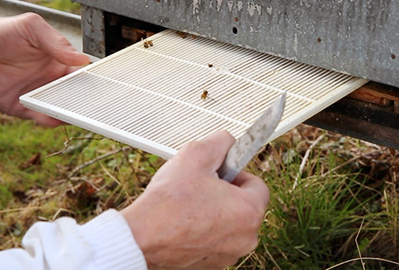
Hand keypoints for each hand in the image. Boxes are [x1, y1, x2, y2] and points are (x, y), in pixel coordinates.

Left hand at [0, 12, 88, 125]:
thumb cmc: (2, 33)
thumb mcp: (32, 27)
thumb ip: (57, 42)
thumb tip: (82, 58)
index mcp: (59, 61)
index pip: (81, 73)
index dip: (92, 79)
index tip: (102, 85)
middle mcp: (51, 80)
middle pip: (74, 94)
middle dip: (84, 100)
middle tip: (93, 104)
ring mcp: (37, 94)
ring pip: (60, 108)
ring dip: (68, 111)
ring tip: (75, 113)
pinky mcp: (21, 107)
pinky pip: (39, 116)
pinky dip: (49, 119)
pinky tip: (54, 117)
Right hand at [121, 131, 269, 268]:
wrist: (141, 238)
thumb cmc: (168, 202)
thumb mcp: (196, 154)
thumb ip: (220, 142)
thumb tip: (229, 141)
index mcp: (249, 211)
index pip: (257, 185)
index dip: (237, 174)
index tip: (220, 173)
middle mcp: (246, 238)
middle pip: (244, 206)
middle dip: (225, 194)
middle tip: (201, 187)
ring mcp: (230, 254)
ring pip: (229, 224)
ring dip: (214, 213)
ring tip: (189, 206)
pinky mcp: (213, 265)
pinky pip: (215, 240)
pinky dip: (204, 231)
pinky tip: (184, 223)